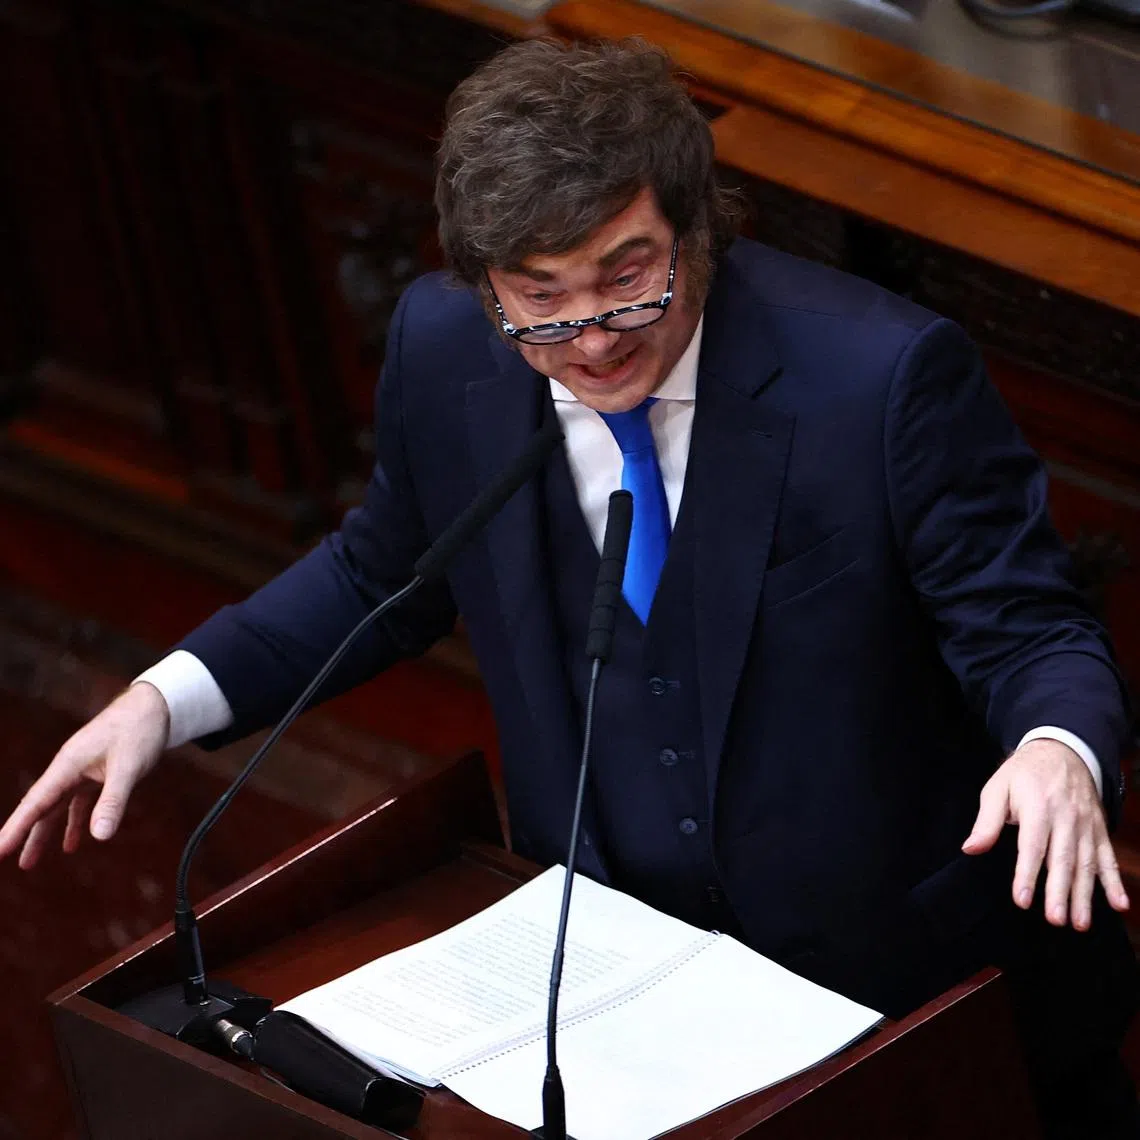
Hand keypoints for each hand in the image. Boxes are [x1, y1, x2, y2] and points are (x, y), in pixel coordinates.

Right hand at [0, 682, 168, 868]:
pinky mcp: (97, 772)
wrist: (155, 706)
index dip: (15, 827)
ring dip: (45, 832)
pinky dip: (75, 821)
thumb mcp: (128, 768)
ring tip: (30, 861)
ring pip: (57, 807)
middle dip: (23, 834)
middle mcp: (69, 768)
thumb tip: (99, 836)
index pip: (35, 802)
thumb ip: (113, 801)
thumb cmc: (139, 731)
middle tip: (5, 859)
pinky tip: (73, 842)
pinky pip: (79, 802)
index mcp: (68, 765)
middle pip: (40, 806)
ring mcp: (82, 770)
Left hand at [962, 738, 1128, 929]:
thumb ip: (987, 820)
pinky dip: (1115, 882)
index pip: (1032, 846)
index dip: (1027, 874)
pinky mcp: (1099, 830)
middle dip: (1059, 892)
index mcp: (1037, 808)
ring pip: (1086, 864)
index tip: (1022, 899)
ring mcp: (1086, 825)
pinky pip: (1109, 858)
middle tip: (1055, 919)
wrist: (1062, 750)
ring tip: (1080, 922)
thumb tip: (970, 848)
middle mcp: (1065, 818)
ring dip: (1085, 895)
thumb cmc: (1024, 774)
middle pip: (1062, 859)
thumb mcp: (998, 788)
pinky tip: (1119, 904)